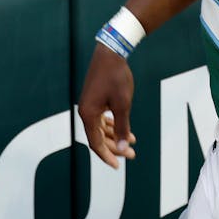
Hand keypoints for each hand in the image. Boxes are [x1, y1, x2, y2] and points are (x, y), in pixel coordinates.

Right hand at [77, 44, 136, 167]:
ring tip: (132, 142)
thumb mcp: (123, 104)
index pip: (95, 143)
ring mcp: (89, 105)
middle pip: (99, 137)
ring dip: (116, 136)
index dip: (107, 156)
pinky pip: (102, 118)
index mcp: (88, 114)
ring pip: (101, 128)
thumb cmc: (116, 77)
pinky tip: (123, 129)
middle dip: (115, 147)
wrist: (111, 52)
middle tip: (132, 155)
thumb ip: (122, 128)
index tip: (117, 166)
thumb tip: (124, 149)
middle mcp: (85, 111)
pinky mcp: (95, 98)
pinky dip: (113, 125)